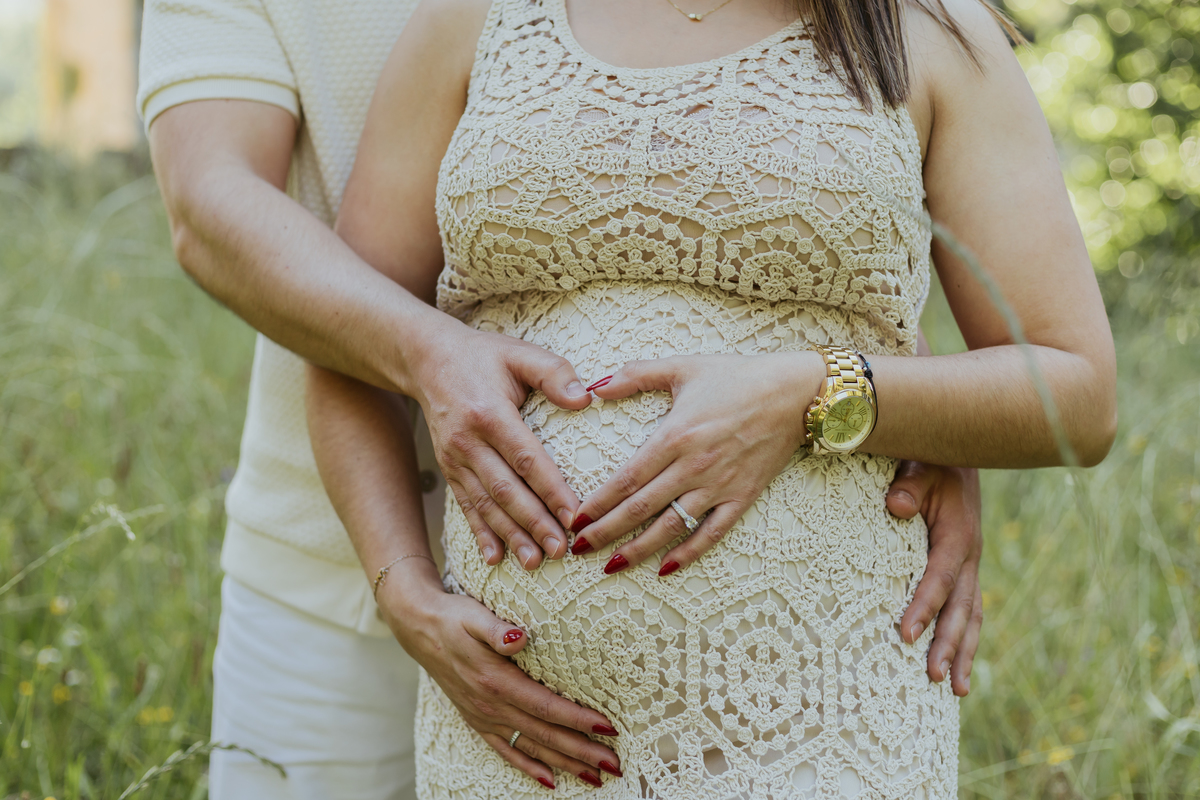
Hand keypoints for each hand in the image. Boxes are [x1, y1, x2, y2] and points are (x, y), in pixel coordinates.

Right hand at [379, 562, 622, 788]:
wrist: (420, 629)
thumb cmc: (454, 618)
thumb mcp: (474, 615)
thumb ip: (497, 629)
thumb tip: (519, 638)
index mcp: (496, 681)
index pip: (546, 706)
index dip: (578, 719)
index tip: (608, 728)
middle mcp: (491, 705)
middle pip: (545, 734)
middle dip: (582, 751)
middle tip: (614, 764)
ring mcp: (484, 716)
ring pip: (531, 747)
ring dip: (564, 763)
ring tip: (594, 777)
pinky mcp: (478, 720)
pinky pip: (506, 751)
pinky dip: (529, 767)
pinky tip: (551, 781)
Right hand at [411, 316, 591, 568]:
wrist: (426, 359)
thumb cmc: (483, 356)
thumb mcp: (519, 353)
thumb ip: (554, 372)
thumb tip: (585, 400)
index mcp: (490, 414)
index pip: (527, 458)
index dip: (551, 489)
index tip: (575, 515)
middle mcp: (468, 441)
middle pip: (506, 490)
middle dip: (534, 523)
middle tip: (560, 550)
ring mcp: (454, 459)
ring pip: (486, 504)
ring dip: (511, 536)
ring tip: (535, 562)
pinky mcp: (448, 469)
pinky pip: (466, 506)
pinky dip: (481, 534)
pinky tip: (495, 558)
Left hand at [569, 353, 821, 572]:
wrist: (796, 392)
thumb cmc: (737, 376)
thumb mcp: (683, 367)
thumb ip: (636, 375)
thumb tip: (595, 386)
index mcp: (674, 436)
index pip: (626, 479)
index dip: (597, 503)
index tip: (575, 519)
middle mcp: (693, 466)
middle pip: (640, 508)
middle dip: (606, 532)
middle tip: (579, 549)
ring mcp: (719, 485)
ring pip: (671, 526)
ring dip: (638, 550)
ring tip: (612, 566)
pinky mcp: (742, 497)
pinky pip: (712, 533)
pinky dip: (689, 553)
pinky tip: (666, 570)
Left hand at [887, 461, 982, 696]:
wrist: (959, 456)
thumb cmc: (932, 462)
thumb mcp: (920, 465)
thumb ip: (909, 484)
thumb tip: (895, 505)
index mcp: (958, 535)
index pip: (939, 577)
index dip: (923, 606)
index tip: (905, 634)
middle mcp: (969, 556)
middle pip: (961, 608)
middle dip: (948, 644)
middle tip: (934, 678)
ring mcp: (970, 566)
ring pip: (970, 616)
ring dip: (962, 652)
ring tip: (954, 690)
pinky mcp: (965, 571)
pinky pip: (968, 610)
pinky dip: (964, 640)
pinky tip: (957, 668)